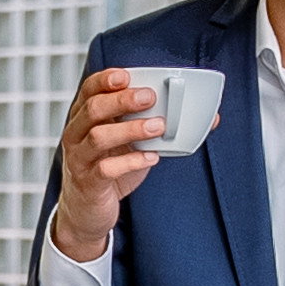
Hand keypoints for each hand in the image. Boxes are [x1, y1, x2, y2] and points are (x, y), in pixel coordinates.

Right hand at [51, 69, 174, 260]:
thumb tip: (208, 119)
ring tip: (158, 126)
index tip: (126, 75)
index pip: (89, 90)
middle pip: (93, 109)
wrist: (88, 210)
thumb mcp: (129, 142)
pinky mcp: (88, 182)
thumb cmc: (110, 168)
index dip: (105, 80)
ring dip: (130, 129)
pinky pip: (106, 169)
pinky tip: (150, 157)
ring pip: (97, 137)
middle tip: (149, 98)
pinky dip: (130, 162)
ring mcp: (79, 158)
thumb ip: (154, 125)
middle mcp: (76, 134)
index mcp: (84, 117)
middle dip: (122, 101)